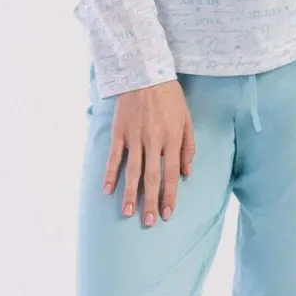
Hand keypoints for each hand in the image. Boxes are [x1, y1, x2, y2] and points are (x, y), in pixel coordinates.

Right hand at [103, 79, 194, 225]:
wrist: (145, 73)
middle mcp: (153, 142)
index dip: (170, 196)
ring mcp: (134, 138)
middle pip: (152, 178)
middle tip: (149, 222)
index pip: (171, 175)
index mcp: (171, 140)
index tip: (168, 214)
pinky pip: (114, 157)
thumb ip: (188, 147)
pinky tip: (107, 190)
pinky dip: (110, 174)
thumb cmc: (169, 96)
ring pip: (132, 171)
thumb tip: (186, 173)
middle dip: (151, 202)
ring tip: (127, 213)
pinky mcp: (119, 132)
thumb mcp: (186, 119)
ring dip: (129, 194)